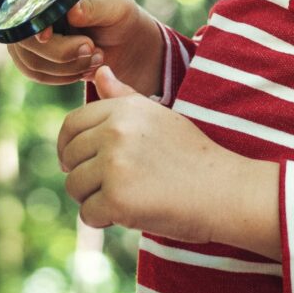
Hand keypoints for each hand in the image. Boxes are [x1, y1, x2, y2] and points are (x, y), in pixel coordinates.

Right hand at [7, 0, 164, 93]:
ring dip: (66, 67)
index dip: (33, 23)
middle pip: (24, 38)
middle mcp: (30, 7)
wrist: (122, 38)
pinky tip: (84, 68)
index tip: (47, 36)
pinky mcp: (33, 55)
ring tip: (97, 56)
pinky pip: (37, 73)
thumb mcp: (111, 4)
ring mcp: (28, 32)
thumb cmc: (116, 12)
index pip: (26, 5)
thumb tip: (72, 11)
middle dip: (60, 52)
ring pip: (31, 61)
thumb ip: (92, 5)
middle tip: (92, 48)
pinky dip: (63, 76)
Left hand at [56, 65, 242, 241]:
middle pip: (70, 157)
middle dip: (83, 175)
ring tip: (125, 198)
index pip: (72, 125)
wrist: (225, 190)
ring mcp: (115, 164)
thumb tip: (98, 72)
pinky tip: (131, 214)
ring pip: (75, 186)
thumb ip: (123, 97)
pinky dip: (105, 220)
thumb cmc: (191, 155)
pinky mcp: (118, 198)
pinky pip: (88, 214)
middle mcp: (115, 131)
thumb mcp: (158, 116)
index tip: (77, 162)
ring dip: (92, 198)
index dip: (68, 147)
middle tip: (111, 186)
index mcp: (124, 109)